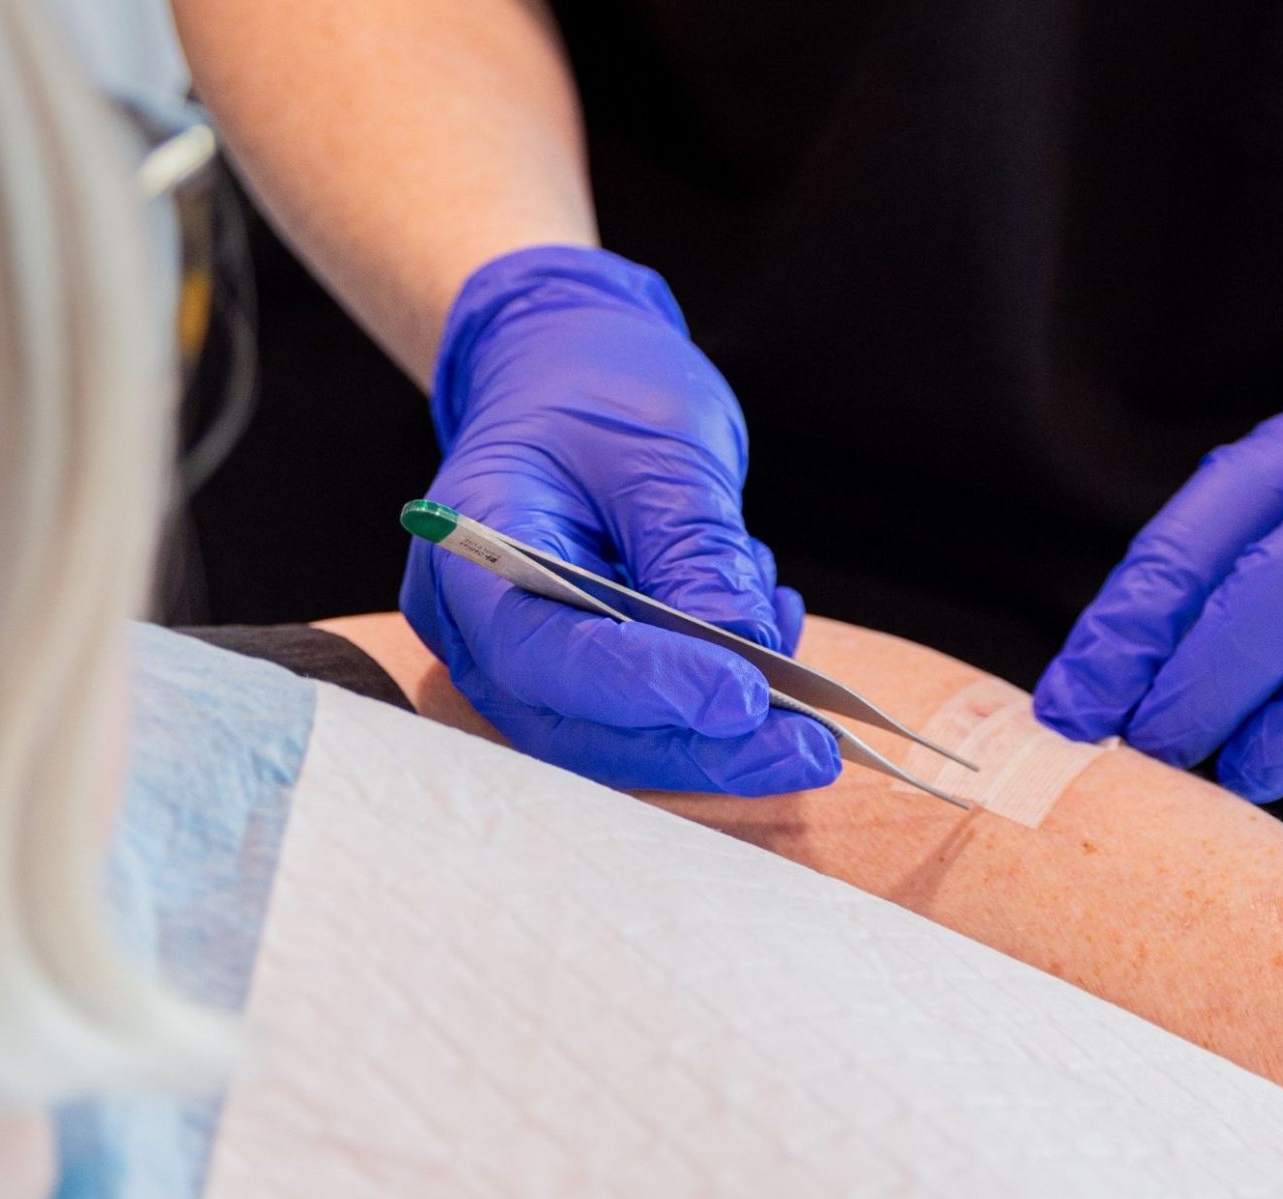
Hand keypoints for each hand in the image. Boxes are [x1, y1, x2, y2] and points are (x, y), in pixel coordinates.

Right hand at [401, 246, 837, 795]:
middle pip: (578, 723)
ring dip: (718, 732)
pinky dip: (715, 694)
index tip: (746, 699)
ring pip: (614, 738)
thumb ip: (696, 550)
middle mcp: (477, 624)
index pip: (548, 652)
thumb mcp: (661, 446)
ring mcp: (518, 656)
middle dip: (699, 744)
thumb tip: (746, 649)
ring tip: (805, 689)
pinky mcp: (572, 669)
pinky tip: (772, 634)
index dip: (647, 688)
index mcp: (471, 548)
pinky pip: (641, 713)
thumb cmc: (595, 386)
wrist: (563, 364)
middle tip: (810, 750)